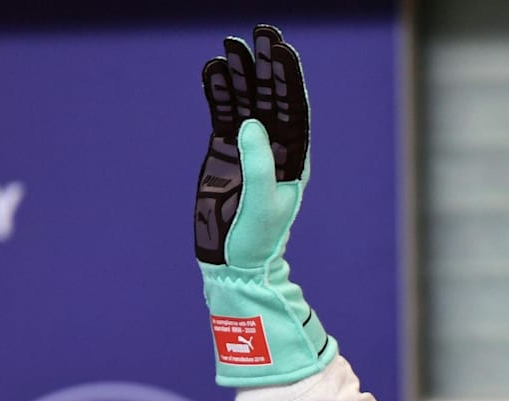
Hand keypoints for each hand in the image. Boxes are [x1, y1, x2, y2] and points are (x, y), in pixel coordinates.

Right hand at [194, 24, 308, 265]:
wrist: (234, 260)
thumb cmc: (258, 237)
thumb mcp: (263, 203)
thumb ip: (259, 163)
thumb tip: (252, 123)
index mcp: (294, 158)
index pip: (294, 110)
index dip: (288, 79)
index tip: (280, 50)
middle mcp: (275, 148)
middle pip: (271, 98)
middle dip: (265, 66)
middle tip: (259, 33)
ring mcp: (249, 148)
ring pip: (245, 103)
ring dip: (240, 75)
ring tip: (230, 45)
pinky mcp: (224, 152)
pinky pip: (222, 116)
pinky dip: (218, 94)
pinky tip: (213, 71)